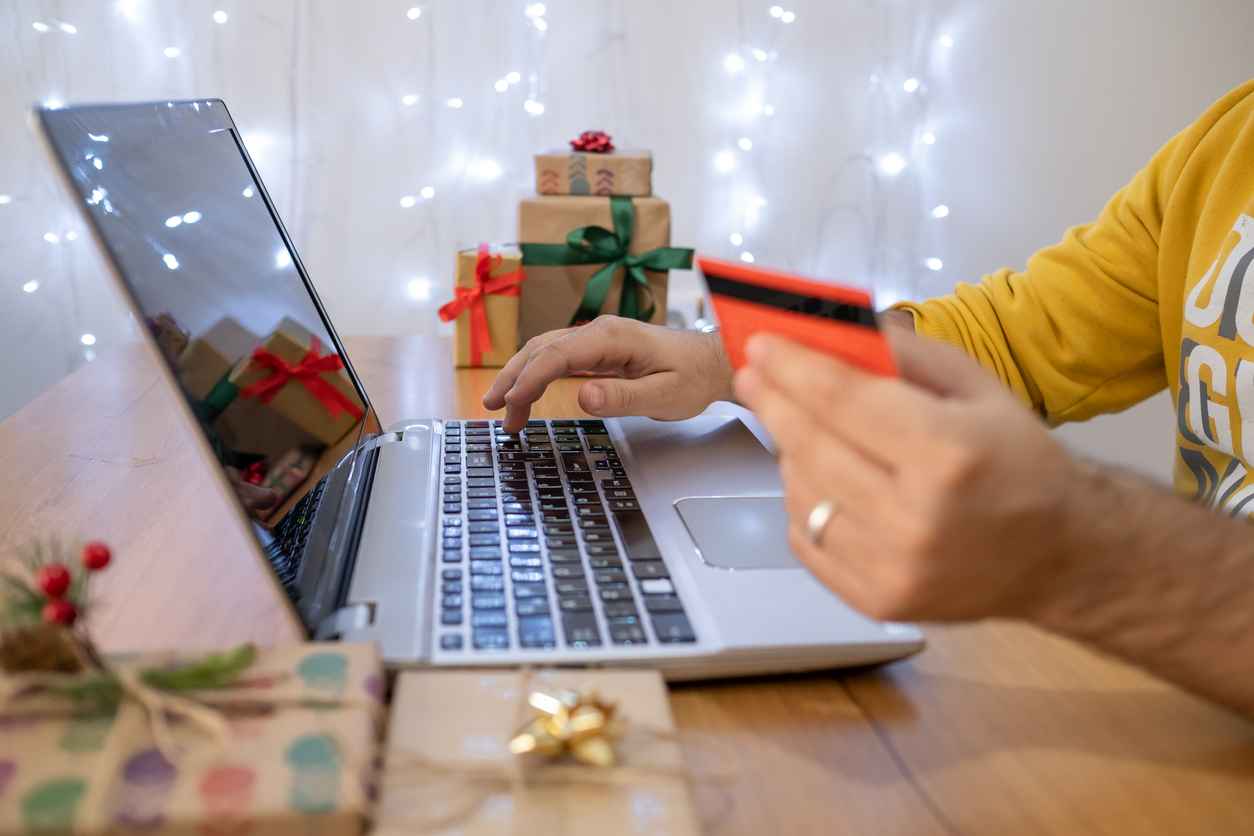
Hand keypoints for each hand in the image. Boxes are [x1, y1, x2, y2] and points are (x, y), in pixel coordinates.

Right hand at [483, 316, 734, 431]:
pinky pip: (557, 357)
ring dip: (519, 377)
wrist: (713, 361)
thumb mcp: (665, 395)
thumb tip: (582, 396)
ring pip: (544, 351)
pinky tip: (525, 394)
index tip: (511, 404)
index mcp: (613, 337)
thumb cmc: (693, 378)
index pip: (557, 355)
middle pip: (541, 350)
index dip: (529, 380)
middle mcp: (599, 331)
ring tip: (502, 410)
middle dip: (513, 379)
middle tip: (492, 410)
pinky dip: (535, 375)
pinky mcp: (598, 348)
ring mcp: (597, 338)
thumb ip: (623, 397)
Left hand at [733, 328, 1085, 622]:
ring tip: (803, 430)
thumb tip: (832, 330)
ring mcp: (892, 567)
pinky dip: (804, 503)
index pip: (842, 400)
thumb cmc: (1019, 462)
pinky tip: (822, 481)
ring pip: (801, 493)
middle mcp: (915, 517)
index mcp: (948, 454)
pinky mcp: (876, 601)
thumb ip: (907, 355)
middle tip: (752, 376)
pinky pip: (807, 539)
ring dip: (790, 453)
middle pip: (810, 447)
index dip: (792, 368)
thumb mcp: (979, 389)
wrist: (1060, 556)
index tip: (760, 346)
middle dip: (773, 403)